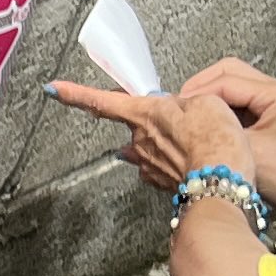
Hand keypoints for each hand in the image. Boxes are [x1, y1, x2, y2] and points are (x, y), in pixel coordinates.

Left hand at [49, 78, 248, 195]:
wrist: (221, 186)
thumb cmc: (215, 141)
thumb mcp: (206, 102)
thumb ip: (183, 102)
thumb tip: (173, 110)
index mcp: (144, 113)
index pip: (102, 101)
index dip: (75, 93)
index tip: (54, 89)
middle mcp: (138, 139)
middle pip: (138, 120)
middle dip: (158, 118)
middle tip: (190, 120)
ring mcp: (147, 163)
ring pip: (151, 142)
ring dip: (169, 139)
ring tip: (199, 141)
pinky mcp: (160, 180)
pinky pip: (161, 163)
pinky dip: (174, 158)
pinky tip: (192, 159)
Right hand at [178, 59, 275, 239]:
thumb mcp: (246, 151)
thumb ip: (216, 129)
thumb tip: (187, 117)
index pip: (227, 80)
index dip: (198, 91)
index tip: (177, 104)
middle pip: (231, 73)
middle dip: (202, 86)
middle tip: (181, 103)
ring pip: (236, 85)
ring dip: (212, 96)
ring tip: (192, 112)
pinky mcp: (275, 113)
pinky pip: (243, 101)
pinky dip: (223, 107)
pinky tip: (209, 121)